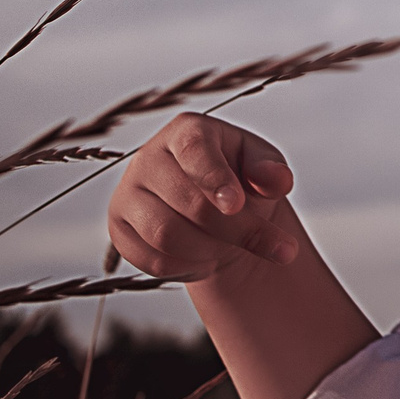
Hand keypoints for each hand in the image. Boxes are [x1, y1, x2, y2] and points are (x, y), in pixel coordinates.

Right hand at [108, 112, 300, 281]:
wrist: (215, 212)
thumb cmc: (242, 180)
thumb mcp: (263, 168)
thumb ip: (271, 170)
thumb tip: (279, 179)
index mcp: (186, 131)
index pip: (194, 150)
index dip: (215, 179)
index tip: (236, 205)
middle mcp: (148, 158)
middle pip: (187, 201)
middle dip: (237, 230)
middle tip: (279, 247)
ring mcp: (127, 194)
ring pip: (165, 234)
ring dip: (211, 249)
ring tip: (234, 247)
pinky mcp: (119, 228)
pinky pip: (152, 259)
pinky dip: (188, 267)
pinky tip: (207, 257)